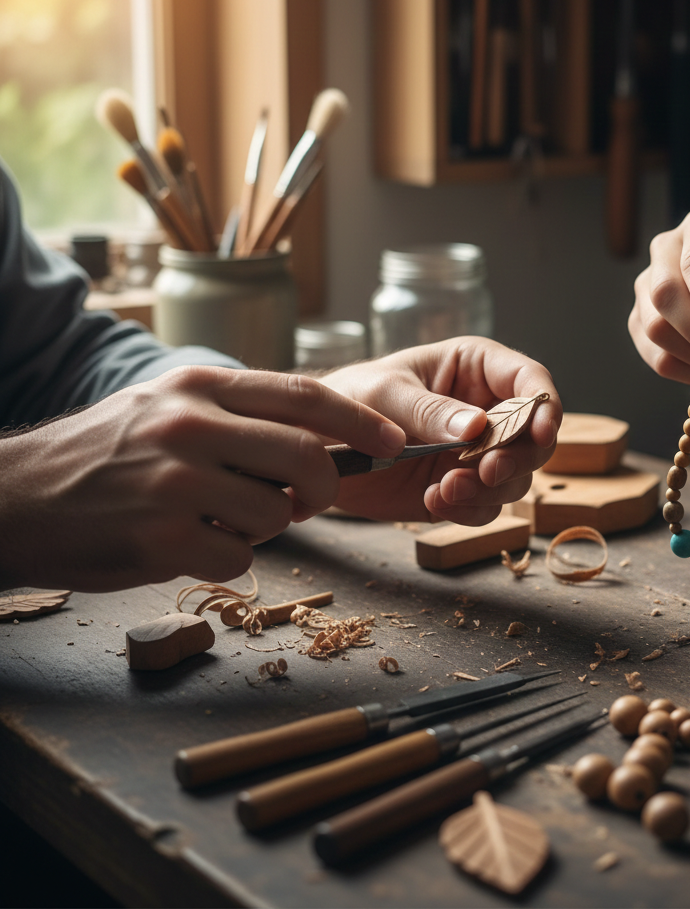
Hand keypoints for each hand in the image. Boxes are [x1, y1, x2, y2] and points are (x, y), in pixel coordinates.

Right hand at [0, 366, 405, 591]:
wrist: (14, 498)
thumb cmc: (104, 454)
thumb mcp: (166, 407)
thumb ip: (239, 416)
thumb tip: (322, 440)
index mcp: (199, 388)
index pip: (305, 396)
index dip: (360, 421)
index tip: (394, 440)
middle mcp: (191, 426)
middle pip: (308, 457)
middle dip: (326, 487)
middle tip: (311, 501)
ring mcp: (176, 482)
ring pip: (276, 514)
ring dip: (265, 526)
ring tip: (218, 517)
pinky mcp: (161, 538)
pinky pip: (239, 558)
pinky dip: (228, 557)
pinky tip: (188, 543)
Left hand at [320, 337, 560, 524]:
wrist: (314, 447)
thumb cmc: (346, 400)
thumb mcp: (384, 394)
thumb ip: (430, 410)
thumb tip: (478, 427)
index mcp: (476, 368)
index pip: (530, 380)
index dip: (544, 407)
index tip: (541, 432)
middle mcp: (486, 409)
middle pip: (535, 436)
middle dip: (517, 458)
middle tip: (486, 473)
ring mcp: (476, 452)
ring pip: (516, 477)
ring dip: (489, 490)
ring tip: (444, 491)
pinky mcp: (461, 487)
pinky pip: (486, 506)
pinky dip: (468, 510)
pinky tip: (435, 502)